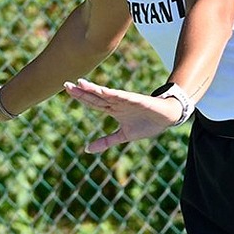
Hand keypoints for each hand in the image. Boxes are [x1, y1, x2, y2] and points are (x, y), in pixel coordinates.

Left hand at [62, 78, 183, 152]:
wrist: (167, 118)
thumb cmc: (146, 124)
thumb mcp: (123, 136)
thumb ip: (106, 141)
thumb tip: (87, 150)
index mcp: (112, 109)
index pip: (93, 102)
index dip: (80, 97)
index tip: (67, 89)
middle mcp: (117, 103)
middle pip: (96, 97)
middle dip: (82, 91)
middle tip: (66, 84)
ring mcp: (126, 101)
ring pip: (107, 95)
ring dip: (94, 90)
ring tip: (81, 83)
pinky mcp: (138, 100)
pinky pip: (123, 97)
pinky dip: (113, 94)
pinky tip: (103, 90)